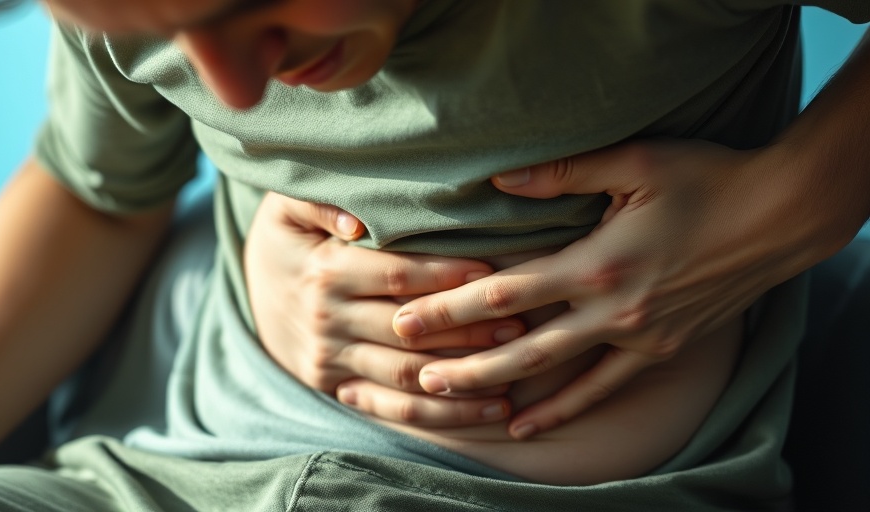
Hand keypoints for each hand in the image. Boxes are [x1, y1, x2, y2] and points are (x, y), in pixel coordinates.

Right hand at [245, 192, 525, 427]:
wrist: (251, 290)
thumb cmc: (288, 238)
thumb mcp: (286, 206)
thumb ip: (319, 200)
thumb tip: (357, 220)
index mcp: (323, 271)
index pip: (396, 276)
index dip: (445, 275)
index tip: (491, 273)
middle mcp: (326, 320)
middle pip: (407, 330)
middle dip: (465, 329)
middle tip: (518, 323)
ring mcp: (330, 359)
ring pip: (406, 375)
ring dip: (462, 375)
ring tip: (512, 366)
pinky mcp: (335, 386)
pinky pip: (393, 408)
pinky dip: (442, 414)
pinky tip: (489, 409)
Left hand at [395, 138, 820, 438]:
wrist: (779, 215)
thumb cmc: (707, 179)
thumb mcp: (636, 162)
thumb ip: (563, 174)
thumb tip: (501, 177)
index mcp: (597, 262)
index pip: (506, 289)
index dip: (452, 307)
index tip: (408, 319)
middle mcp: (612, 309)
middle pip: (520, 345)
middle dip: (463, 362)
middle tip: (414, 375)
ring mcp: (636, 337)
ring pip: (555, 374)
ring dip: (500, 389)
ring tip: (451, 401)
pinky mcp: (660, 350)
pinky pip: (603, 388)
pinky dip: (564, 408)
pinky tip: (530, 424)